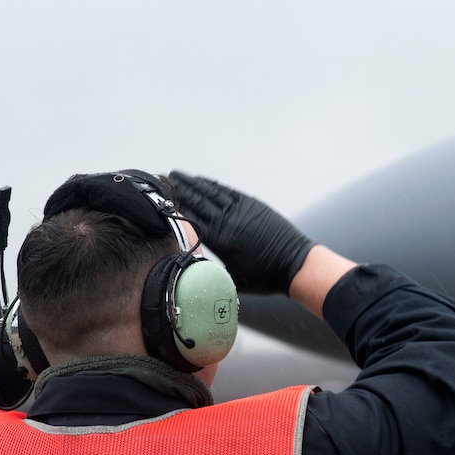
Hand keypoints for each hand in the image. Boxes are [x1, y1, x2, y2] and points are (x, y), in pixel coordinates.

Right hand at [165, 170, 316, 294]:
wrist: (295, 266)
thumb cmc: (265, 278)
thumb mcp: (232, 280)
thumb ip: (210, 272)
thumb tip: (190, 270)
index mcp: (221, 240)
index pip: (191, 218)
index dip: (174, 206)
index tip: (159, 198)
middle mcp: (228, 220)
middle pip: (197, 200)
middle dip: (178, 189)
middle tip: (161, 178)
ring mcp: (241, 210)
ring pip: (211, 192)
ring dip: (193, 183)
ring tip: (177, 175)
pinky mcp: (253, 205)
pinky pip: (227, 192)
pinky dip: (212, 185)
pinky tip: (203, 181)